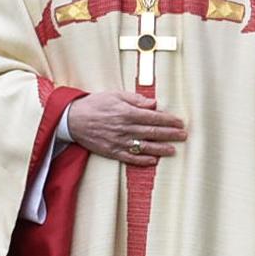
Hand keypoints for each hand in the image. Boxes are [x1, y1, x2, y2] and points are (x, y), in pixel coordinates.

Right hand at [66, 91, 187, 167]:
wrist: (72, 119)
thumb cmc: (94, 104)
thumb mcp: (115, 95)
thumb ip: (136, 99)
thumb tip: (154, 103)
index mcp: (127, 113)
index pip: (153, 117)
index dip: (168, 120)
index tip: (180, 122)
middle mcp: (124, 128)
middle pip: (152, 132)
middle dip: (170, 134)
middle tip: (183, 136)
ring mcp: (118, 141)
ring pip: (144, 146)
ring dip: (160, 149)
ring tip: (173, 150)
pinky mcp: (111, 151)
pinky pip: (130, 158)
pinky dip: (143, 160)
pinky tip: (154, 160)